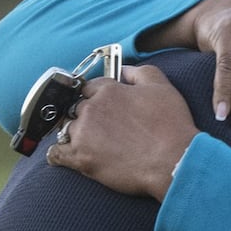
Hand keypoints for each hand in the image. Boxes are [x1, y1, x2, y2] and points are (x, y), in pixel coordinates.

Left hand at [45, 66, 198, 200]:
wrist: (174, 161)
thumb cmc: (171, 125)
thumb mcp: (162, 86)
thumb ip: (139, 72)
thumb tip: (123, 69)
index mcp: (108, 90)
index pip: (89, 88)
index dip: (97, 97)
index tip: (104, 107)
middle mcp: (91, 108)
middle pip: (77, 108)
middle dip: (87, 116)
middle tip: (101, 129)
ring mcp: (83, 134)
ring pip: (67, 129)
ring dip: (75, 135)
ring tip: (89, 144)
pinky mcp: (80, 158)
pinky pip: (56, 154)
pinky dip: (58, 155)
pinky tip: (64, 157)